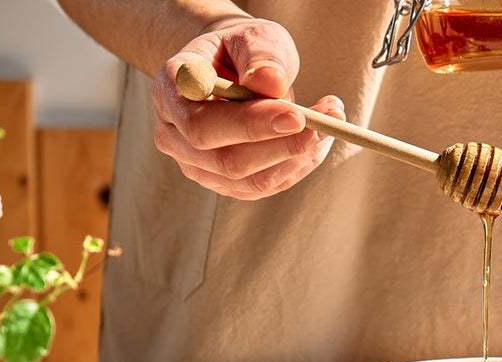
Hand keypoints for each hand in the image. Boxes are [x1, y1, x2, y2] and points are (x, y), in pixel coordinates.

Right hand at [150, 17, 344, 199]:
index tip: (297, 114)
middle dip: (285, 145)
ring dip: (300, 156)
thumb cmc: (240, 49)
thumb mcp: (252, 36)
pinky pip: (266, 186)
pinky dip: (299, 165)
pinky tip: (318, 140)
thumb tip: (270, 84)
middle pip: (227, 161)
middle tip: (327, 121)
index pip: (202, 125)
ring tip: (330, 121)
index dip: (250, 125)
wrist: (232, 66)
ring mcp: (196, 164)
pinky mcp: (223, 181)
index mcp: (170, 90)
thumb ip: (260, 56)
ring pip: (252, 180)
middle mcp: (173, 134)